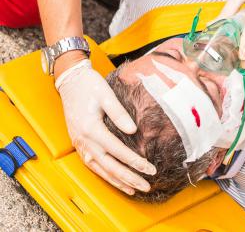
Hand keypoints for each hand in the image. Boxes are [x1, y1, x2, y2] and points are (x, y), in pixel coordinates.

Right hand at [56, 60, 155, 194]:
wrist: (70, 81)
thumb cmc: (89, 85)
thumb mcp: (106, 94)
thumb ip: (119, 113)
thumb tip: (133, 130)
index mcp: (91, 128)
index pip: (118, 151)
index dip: (135, 162)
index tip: (150, 168)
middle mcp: (84, 141)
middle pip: (109, 166)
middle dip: (129, 178)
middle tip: (147, 186)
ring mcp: (80, 144)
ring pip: (100, 169)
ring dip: (117, 181)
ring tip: (134, 189)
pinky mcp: (79, 144)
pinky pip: (93, 165)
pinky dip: (105, 175)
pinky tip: (115, 179)